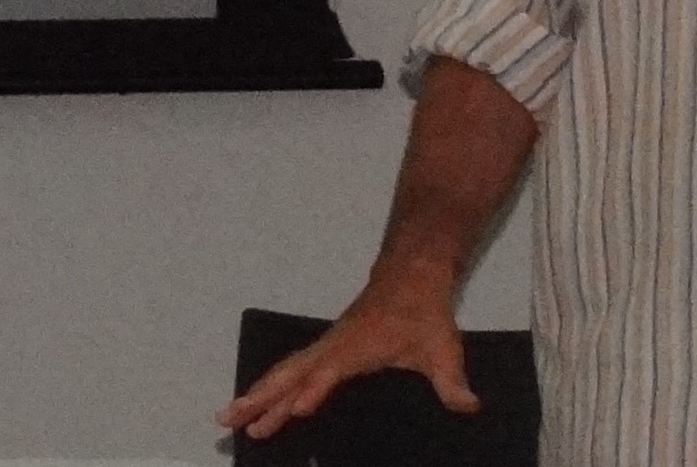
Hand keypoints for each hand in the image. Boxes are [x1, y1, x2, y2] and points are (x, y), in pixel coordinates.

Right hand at [217, 281, 478, 441]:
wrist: (411, 274)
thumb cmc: (424, 311)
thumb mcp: (443, 348)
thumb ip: (453, 382)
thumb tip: (469, 407)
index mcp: (355, 350)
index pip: (327, 374)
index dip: (312, 393)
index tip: (296, 412)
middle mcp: (332, 349)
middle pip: (287, 375)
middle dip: (258, 399)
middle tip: (227, 422)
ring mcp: (326, 348)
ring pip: (283, 373)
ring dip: (257, 395)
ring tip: (229, 418)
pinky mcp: (327, 349)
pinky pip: (291, 369)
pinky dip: (271, 386)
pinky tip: (262, 401)